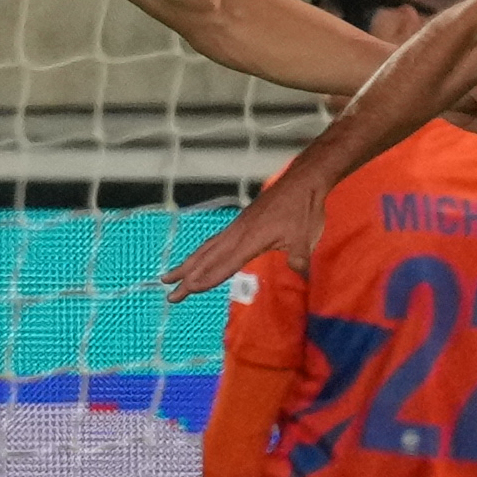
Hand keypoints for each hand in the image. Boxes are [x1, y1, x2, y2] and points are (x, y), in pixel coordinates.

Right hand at [165, 177, 330, 299]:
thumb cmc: (304, 209)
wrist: (301, 182)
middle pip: (207, 259)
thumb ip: (299, 256)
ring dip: (188, 264)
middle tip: (169, 294)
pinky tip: (200, 257)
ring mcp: (237, 227)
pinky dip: (202, 252)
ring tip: (170, 277)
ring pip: (207, 248)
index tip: (187, 290)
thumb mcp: (306, 237)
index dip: (206, 279)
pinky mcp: (241, 222)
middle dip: (187, 277)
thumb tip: (299, 270)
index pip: (224, 264)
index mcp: (250, 239)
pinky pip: (215, 241)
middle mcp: (238, 233)